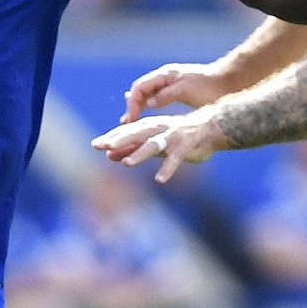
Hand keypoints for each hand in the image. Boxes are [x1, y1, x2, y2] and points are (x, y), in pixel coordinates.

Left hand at [92, 113, 223, 183]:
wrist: (211, 127)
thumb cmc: (178, 135)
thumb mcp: (152, 142)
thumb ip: (131, 148)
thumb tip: (108, 155)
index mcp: (149, 127)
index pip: (127, 131)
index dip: (112, 138)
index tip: (95, 144)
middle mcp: (158, 129)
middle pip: (136, 134)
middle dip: (120, 140)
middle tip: (104, 146)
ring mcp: (173, 137)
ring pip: (154, 144)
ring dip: (140, 153)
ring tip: (126, 163)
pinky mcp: (186, 146)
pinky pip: (175, 158)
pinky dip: (167, 169)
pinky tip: (159, 180)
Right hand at [121, 62, 229, 122]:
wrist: (229, 82)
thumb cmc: (209, 87)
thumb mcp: (186, 91)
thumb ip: (166, 95)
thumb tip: (148, 103)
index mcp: (165, 75)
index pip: (139, 88)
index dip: (132, 104)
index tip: (130, 120)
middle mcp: (164, 78)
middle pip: (140, 91)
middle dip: (131, 106)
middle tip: (126, 123)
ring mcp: (170, 84)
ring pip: (146, 96)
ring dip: (137, 108)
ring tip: (131, 123)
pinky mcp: (176, 92)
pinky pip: (155, 99)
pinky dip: (147, 108)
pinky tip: (145, 117)